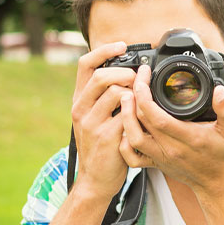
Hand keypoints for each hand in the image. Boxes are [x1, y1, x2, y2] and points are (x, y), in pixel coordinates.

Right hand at [70, 42, 134, 201]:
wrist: (95, 180)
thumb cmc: (103, 147)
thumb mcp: (97, 118)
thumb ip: (107, 97)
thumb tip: (131, 73)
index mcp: (80, 100)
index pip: (85, 64)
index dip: (104, 50)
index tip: (122, 45)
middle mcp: (81, 109)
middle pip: (101, 76)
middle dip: (125, 72)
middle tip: (138, 79)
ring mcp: (91, 123)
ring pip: (115, 93)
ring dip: (134, 92)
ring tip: (142, 101)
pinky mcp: (106, 137)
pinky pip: (126, 115)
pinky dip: (138, 112)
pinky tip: (143, 118)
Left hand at [118, 64, 223, 198]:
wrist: (216, 181)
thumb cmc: (222, 154)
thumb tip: (219, 90)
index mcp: (188, 137)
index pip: (157, 116)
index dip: (145, 95)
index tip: (144, 77)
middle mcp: (170, 148)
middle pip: (142, 121)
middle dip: (134, 96)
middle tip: (135, 79)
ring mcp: (160, 157)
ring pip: (133, 138)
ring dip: (125, 117)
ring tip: (126, 97)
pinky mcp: (155, 163)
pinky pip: (132, 157)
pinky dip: (124, 142)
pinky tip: (126, 126)